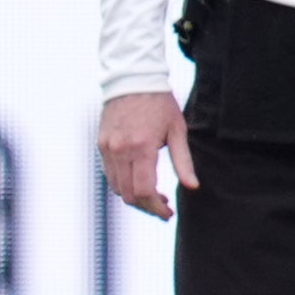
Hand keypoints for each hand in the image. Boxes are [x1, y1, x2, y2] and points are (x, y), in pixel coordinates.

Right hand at [99, 90, 196, 220]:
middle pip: (128, 195)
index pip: (143, 191)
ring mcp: (107, 148)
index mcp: (141, 148)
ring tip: (154, 195)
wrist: (133, 80)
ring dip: (134, 197)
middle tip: (163, 207)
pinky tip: (139, 180)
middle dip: (146, 207)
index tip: (168, 214)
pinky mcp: (101, 144)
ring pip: (116, 187)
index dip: (155, 208)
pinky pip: (109, 174)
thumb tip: (193, 187)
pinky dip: (122, 183)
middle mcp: (120, 150)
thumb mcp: (178, 131)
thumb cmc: (161, 105)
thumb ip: (183, 162)